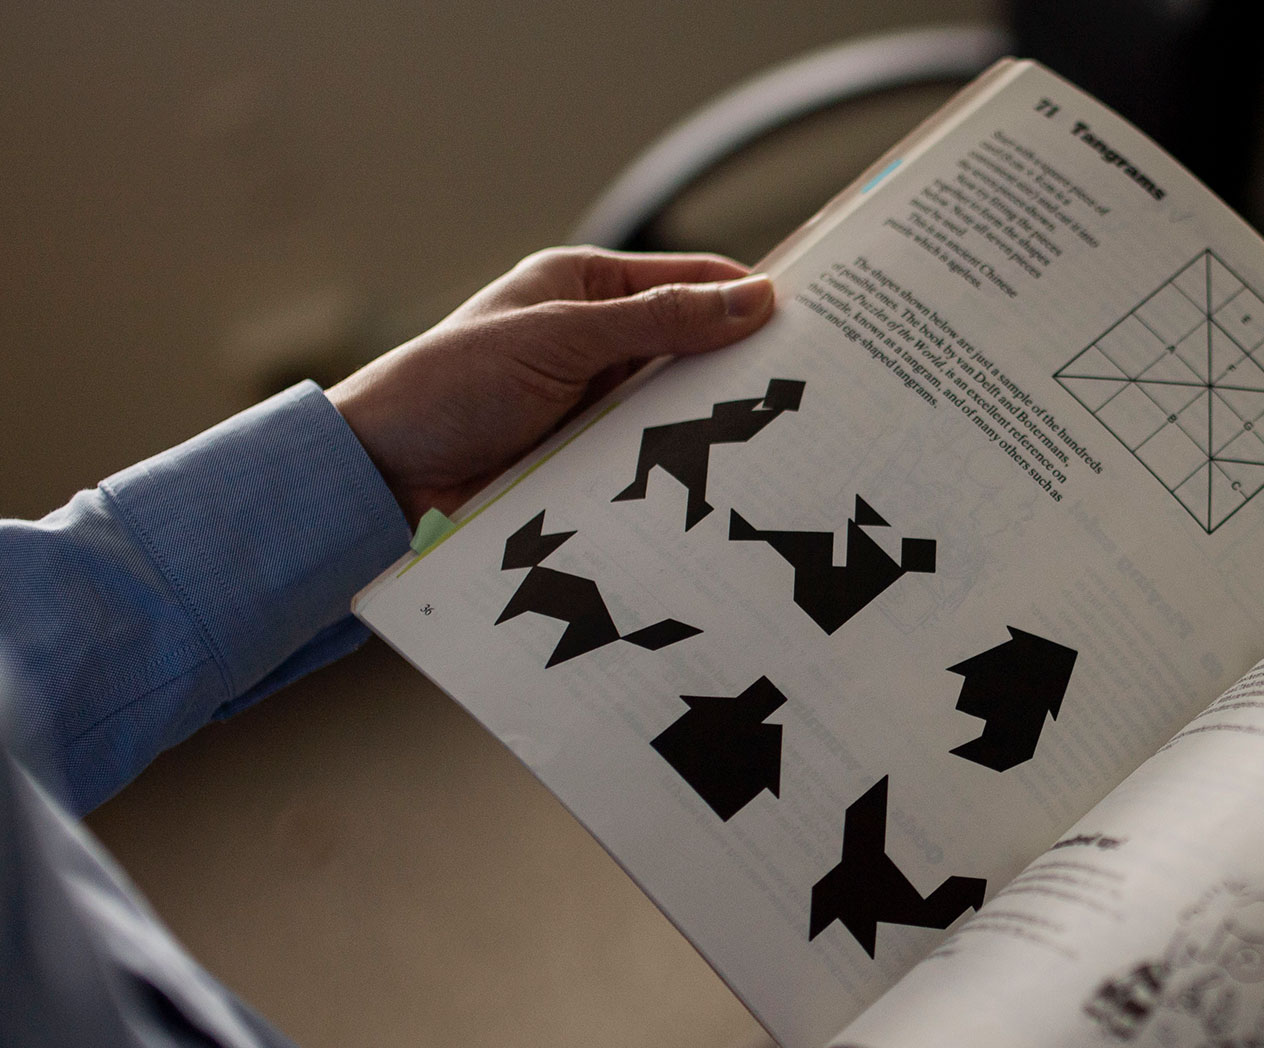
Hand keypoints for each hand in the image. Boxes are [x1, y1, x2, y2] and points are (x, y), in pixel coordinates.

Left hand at [329, 246, 774, 523]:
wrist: (380, 478)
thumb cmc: (448, 386)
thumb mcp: (559, 340)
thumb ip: (658, 321)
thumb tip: (755, 298)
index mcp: (585, 288)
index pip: (690, 281)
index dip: (749, 296)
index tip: (817, 320)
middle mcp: (597, 343)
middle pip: (695, 349)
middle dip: (744, 367)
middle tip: (816, 389)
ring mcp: (596, 405)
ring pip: (681, 409)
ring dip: (717, 425)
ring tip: (784, 442)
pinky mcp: (591, 462)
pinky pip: (655, 459)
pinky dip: (686, 468)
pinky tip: (727, 483)